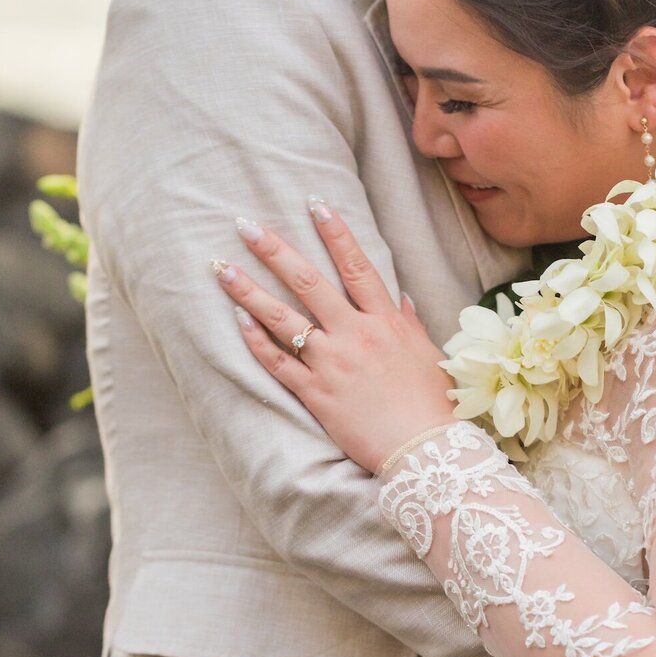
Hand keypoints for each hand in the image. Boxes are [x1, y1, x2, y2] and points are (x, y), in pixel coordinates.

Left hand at [215, 204, 455, 470]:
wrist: (426, 452)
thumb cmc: (433, 407)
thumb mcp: (428, 357)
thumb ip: (411, 326)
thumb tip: (402, 300)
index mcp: (386, 322)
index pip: (357, 267)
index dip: (336, 233)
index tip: (314, 205)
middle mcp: (356, 335)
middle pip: (309, 282)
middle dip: (275, 250)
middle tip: (245, 225)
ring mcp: (332, 363)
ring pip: (283, 318)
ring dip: (249, 290)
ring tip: (222, 268)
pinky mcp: (316, 394)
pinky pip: (277, 363)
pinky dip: (256, 340)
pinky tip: (236, 318)